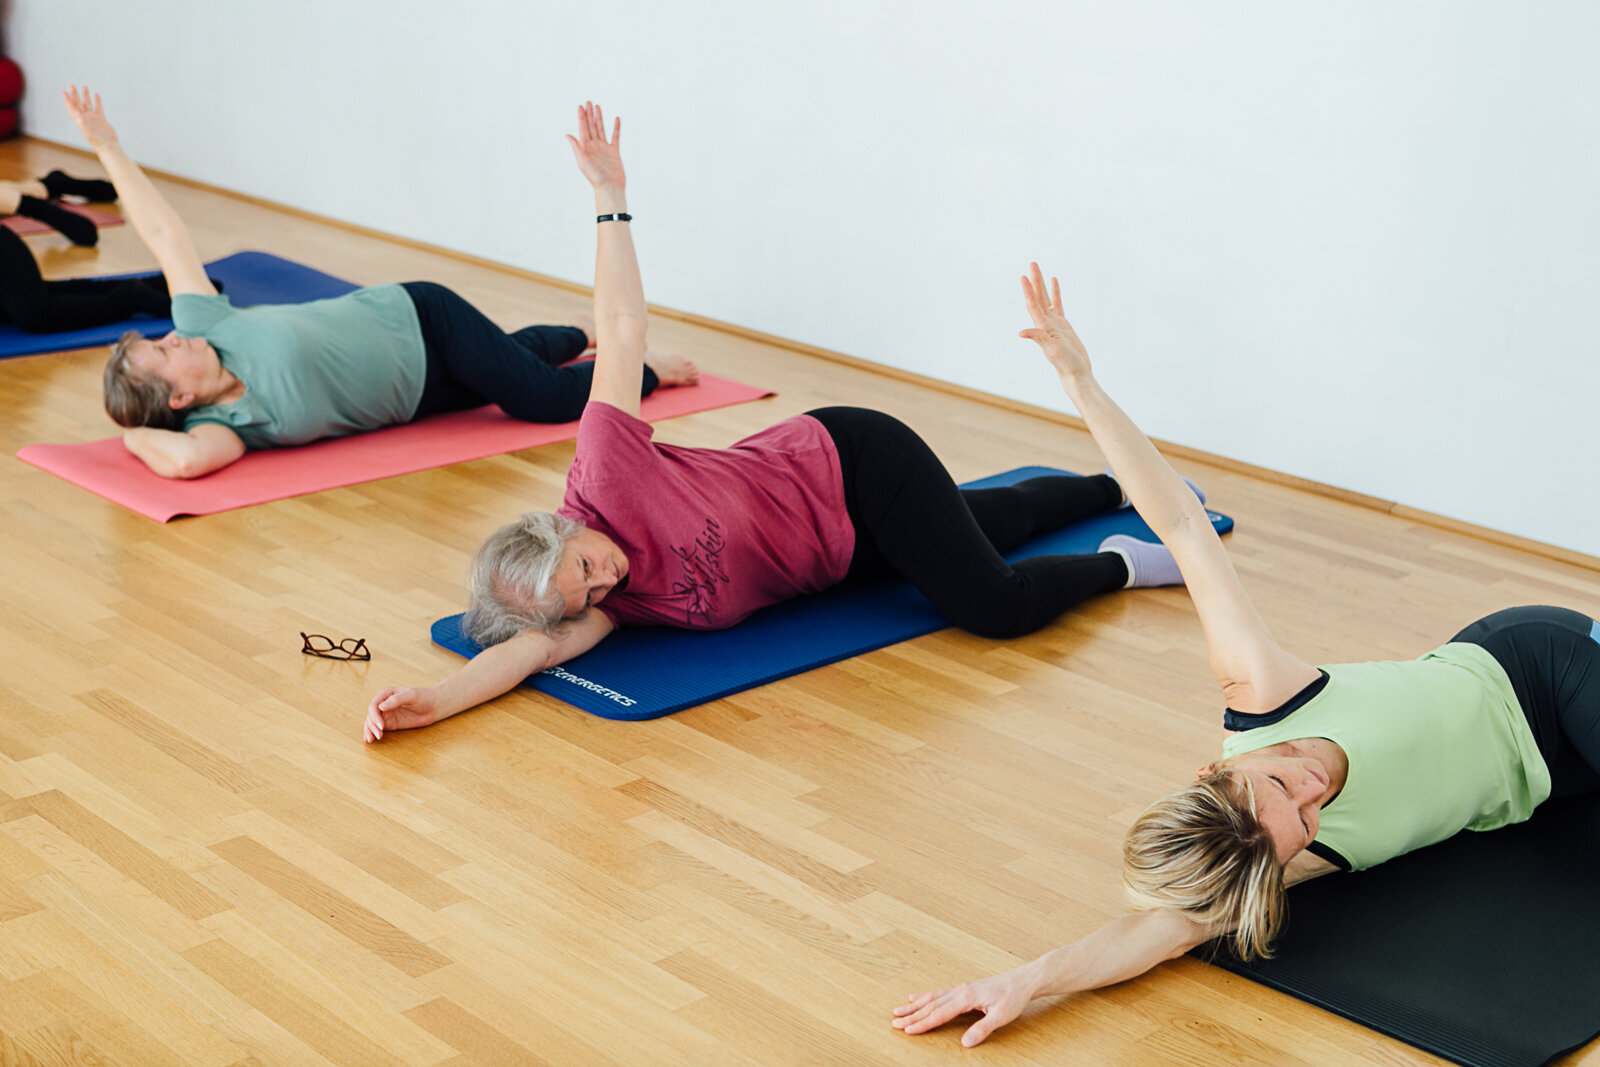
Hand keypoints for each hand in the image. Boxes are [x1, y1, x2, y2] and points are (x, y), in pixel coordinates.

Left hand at [63, 86, 118, 149]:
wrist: (108, 146)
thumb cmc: (98, 142)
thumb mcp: (88, 132)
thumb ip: (82, 123)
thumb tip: (77, 114)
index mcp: (80, 121)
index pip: (72, 108)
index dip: (67, 100)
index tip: (64, 92)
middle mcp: (85, 118)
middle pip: (78, 104)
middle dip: (75, 95)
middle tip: (72, 86)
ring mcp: (93, 118)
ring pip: (87, 104)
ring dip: (85, 96)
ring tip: (84, 87)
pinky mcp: (101, 119)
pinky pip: (98, 108)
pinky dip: (97, 101)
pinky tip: (96, 95)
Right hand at [364, 686, 438, 742]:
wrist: (434, 707)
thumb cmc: (424, 697)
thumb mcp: (411, 696)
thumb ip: (396, 700)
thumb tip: (381, 707)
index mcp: (386, 694)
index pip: (374, 706)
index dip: (375, 716)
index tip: (382, 726)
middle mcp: (383, 704)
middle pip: (371, 716)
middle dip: (372, 726)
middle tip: (379, 735)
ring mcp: (386, 714)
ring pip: (371, 723)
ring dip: (369, 731)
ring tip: (371, 740)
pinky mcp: (390, 724)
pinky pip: (378, 728)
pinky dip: (372, 733)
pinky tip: (370, 740)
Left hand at [565, 101, 625, 191]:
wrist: (609, 187)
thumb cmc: (595, 177)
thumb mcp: (582, 161)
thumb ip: (576, 147)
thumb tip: (568, 135)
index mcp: (585, 147)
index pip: (582, 128)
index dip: (581, 117)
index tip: (581, 106)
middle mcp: (594, 146)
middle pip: (591, 126)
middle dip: (589, 114)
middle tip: (588, 102)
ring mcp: (604, 148)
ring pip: (601, 129)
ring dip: (599, 118)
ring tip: (598, 107)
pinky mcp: (614, 152)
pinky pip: (615, 137)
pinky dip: (616, 128)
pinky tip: (616, 119)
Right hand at [891, 969, 1035, 1046]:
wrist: (1022, 980)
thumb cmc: (1013, 997)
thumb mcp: (1001, 1016)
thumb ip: (982, 1029)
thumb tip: (964, 1043)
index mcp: (966, 998)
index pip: (939, 1013)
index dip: (923, 1024)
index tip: (908, 1030)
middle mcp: (959, 991)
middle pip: (930, 1005)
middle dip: (911, 1015)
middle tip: (894, 1022)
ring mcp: (960, 989)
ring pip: (932, 998)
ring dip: (914, 1006)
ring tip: (898, 1011)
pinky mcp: (963, 990)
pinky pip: (939, 993)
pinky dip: (925, 997)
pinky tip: (916, 998)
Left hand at [1019, 262, 1091, 380]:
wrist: (1076, 373)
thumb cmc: (1065, 364)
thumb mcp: (1052, 350)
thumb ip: (1039, 339)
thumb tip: (1021, 333)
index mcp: (1043, 327)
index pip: (1033, 305)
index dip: (1028, 291)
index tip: (1023, 276)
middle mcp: (1046, 324)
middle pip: (1038, 298)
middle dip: (1035, 281)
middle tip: (1032, 264)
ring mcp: (1054, 324)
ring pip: (1046, 299)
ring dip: (1042, 285)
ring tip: (1039, 270)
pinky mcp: (1063, 326)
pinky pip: (1058, 305)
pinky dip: (1055, 293)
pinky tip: (1054, 282)